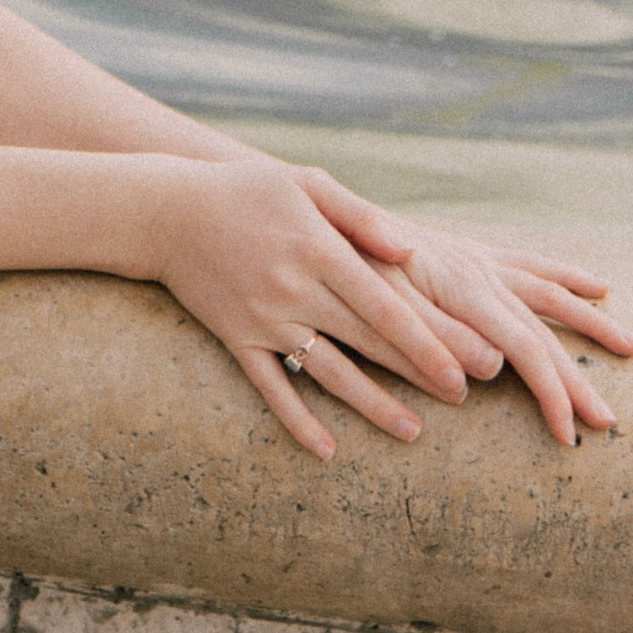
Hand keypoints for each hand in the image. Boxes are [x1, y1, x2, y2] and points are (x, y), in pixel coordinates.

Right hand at [133, 156, 471, 459]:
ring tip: (414, 431)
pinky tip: (327, 449)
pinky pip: (271, 388)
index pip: (384, 304)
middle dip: (419, 371)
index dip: (429, 338)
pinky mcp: (236, 339)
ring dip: (373, 405)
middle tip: (464, 397)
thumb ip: (360, 215)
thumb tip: (411, 251)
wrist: (165, 210)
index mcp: (316, 248)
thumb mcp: (306, 183)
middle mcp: (293, 288)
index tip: (467, 365)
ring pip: (328, 372)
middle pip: (367, 340)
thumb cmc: (246, 190)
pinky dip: (298, 421)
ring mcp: (263, 318)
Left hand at [352, 218, 632, 448]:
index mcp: (460, 282)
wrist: (317, 212)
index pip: (523, 347)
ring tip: (630, 343)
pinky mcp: (465, 253)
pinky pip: (527, 265)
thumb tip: (491, 371)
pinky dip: (562, 276)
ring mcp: (474, 257)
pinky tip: (592, 284)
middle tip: (610, 422)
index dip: (550, 392)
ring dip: (586, 319)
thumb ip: (428, 331)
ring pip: (545, 291)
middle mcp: (475, 267)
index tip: (570, 436)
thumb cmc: (339, 259)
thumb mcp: (374, 298)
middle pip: (541, 327)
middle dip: (576, 376)